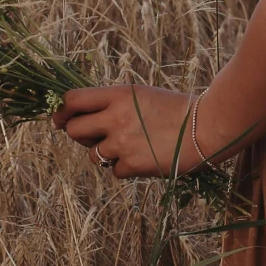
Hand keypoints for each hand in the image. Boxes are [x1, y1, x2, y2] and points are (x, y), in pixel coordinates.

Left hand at [52, 83, 201, 179]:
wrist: (206, 127)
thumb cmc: (176, 109)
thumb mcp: (142, 95)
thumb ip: (113, 103)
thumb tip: (83, 116)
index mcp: (119, 94)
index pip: (74, 100)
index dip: (61, 110)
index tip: (59, 117)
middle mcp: (116, 117)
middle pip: (73, 129)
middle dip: (79, 133)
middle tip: (92, 135)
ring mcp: (123, 143)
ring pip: (92, 154)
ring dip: (104, 153)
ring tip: (128, 146)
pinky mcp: (133, 165)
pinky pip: (114, 171)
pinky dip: (124, 167)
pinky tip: (143, 157)